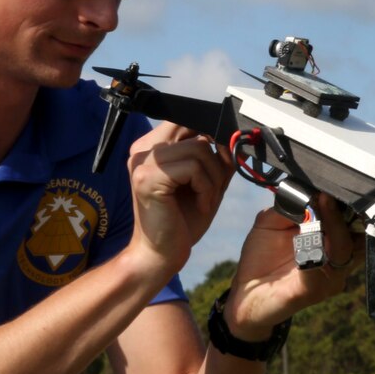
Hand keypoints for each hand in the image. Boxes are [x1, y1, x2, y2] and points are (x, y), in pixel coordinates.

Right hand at [125, 122, 233, 276]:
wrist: (160, 255)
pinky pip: (193, 168)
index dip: (210, 133)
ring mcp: (142, 162)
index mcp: (151, 146)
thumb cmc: (181, 220)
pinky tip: (200, 205)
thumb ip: (215, 155)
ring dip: (213, 177)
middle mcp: (143, 149)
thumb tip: (232, 133)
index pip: (186, 118)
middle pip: (193, 127)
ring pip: (199, 147)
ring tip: (206, 198)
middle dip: (215, 156)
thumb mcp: (205, 180)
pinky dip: (206, 187)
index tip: (223, 156)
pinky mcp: (147, 177)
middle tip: (215, 184)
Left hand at [224, 192, 362, 340]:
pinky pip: (318, 267)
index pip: (357, 226)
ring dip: (333, 224)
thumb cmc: (262, 258)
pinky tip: (303, 236)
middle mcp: (337, 262)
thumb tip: (306, 189)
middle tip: (334, 193)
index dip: (356, 207)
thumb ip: (289, 206)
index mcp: (333, 244)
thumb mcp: (272, 223)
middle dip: (351, 213)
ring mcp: (328, 278)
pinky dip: (313, 249)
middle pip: (358, 236)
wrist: (246, 292)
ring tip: (323, 203)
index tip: (343, 186)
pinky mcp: (311, 290)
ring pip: (343, 249)